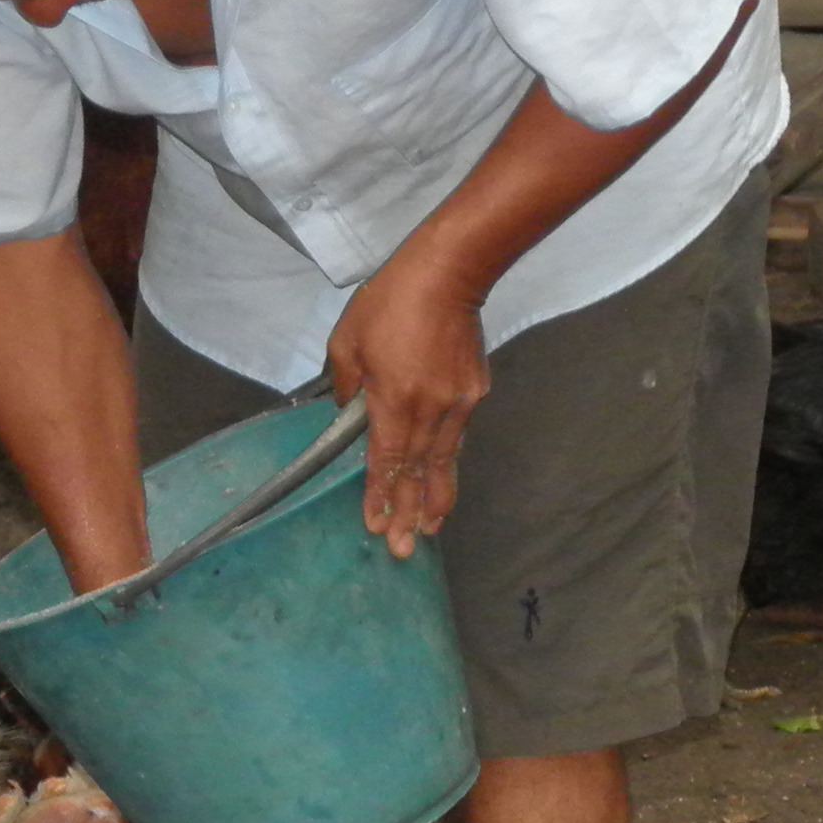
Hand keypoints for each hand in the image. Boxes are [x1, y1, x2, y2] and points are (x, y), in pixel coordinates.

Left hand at [325, 250, 487, 557]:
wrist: (449, 273)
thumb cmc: (390, 302)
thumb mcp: (347, 340)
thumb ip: (347, 385)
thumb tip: (351, 415)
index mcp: (393, 399)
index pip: (385, 460)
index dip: (380, 496)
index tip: (376, 527)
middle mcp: (429, 410)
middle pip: (418, 472)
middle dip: (410, 514)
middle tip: (404, 550)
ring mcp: (457, 404)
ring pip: (443, 461)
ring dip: (436, 498)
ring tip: (431, 530)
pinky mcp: (475, 392)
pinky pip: (456, 437)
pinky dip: (448, 464)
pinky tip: (443, 480)